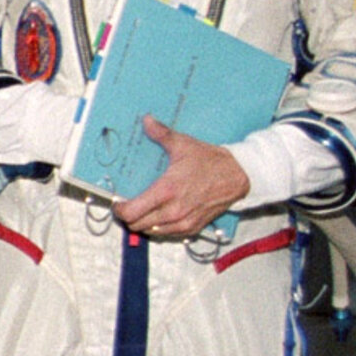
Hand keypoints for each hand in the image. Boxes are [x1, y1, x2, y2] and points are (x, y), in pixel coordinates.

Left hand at [113, 115, 249, 238]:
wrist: (238, 175)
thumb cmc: (210, 161)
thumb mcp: (183, 144)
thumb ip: (161, 134)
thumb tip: (147, 121)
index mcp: (166, 191)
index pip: (131, 212)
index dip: (119, 209)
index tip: (118, 202)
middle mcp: (172, 211)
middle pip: (136, 225)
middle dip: (128, 216)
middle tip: (127, 204)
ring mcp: (183, 222)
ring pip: (150, 231)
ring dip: (142, 223)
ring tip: (141, 210)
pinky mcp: (192, 228)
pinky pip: (166, 234)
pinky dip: (158, 228)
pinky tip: (158, 216)